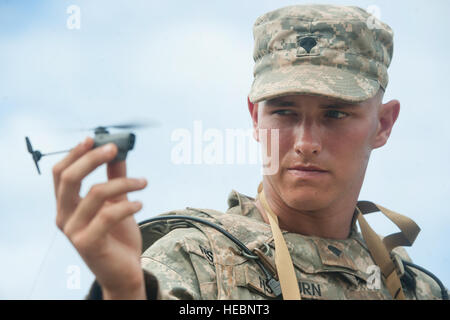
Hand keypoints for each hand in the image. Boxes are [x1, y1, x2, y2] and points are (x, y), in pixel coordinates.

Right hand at [52, 137, 147, 298]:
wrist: (124, 271)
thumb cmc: (118, 236)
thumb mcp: (117, 203)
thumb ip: (115, 179)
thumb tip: (119, 153)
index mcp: (66, 205)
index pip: (60, 173)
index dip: (75, 153)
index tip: (94, 138)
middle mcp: (64, 217)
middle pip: (69, 178)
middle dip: (92, 158)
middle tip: (115, 148)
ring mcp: (74, 231)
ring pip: (95, 193)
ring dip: (124, 182)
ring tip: (143, 182)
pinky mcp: (89, 244)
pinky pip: (108, 215)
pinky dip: (128, 205)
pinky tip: (140, 203)